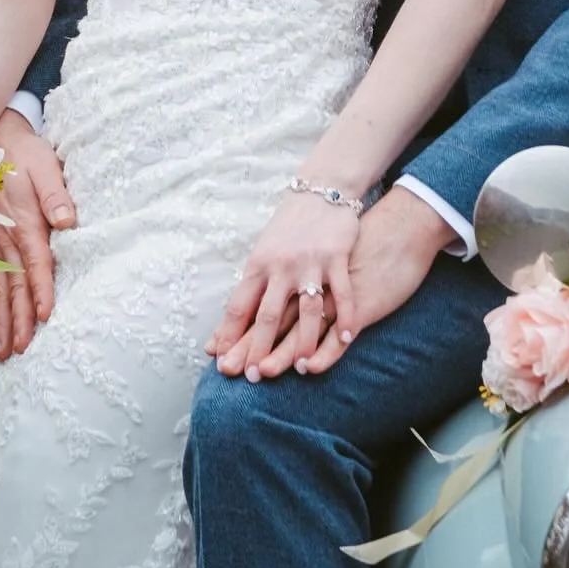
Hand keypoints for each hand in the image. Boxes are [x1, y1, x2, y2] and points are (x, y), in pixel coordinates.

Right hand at [0, 108, 75, 360]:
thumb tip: (67, 220)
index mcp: (24, 222)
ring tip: (2, 352)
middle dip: (17, 319)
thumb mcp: (45, 166)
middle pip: (14, 285)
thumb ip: (56, 193)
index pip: (35, 263)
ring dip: (0, 321)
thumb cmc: (24, 156)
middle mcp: (5, 239)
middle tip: (19, 350)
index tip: (43, 317)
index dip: (40, 290)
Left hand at [206, 190, 360, 380]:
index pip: (239, 307)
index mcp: (258, 265)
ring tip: (302, 366)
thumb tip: (231, 321)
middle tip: (254, 377)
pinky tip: (345, 338)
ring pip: (306, 308)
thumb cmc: (289, 228)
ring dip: (304, 340)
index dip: (230, 337)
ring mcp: (310, 262)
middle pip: (268, 314)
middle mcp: (281, 266)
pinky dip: (344, 317)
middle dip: (259, 348)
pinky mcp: (336, 257)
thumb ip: (252, 288)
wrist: (321, 190)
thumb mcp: (264, 254)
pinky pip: (342, 293)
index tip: (223, 363)